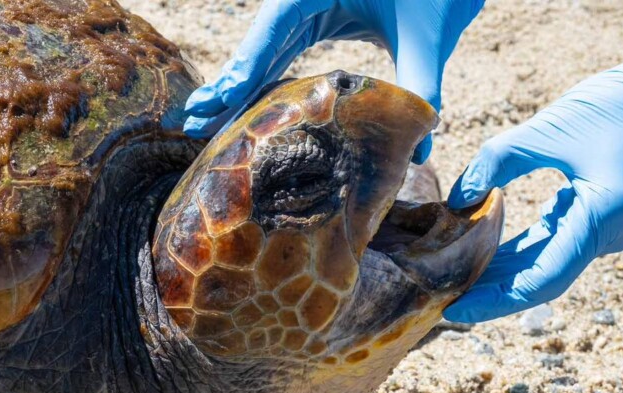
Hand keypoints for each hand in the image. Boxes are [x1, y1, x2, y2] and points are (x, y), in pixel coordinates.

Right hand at [182, 0, 484, 161]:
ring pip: (267, 52)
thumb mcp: (429, 33)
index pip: (274, 28)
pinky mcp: (320, 18)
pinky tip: (248, 111)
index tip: (219, 100)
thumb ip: (422, 85)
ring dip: (240, 89)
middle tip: (193, 123)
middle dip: (228, 85)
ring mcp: (310, 7)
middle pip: (259, 44)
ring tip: (208, 124)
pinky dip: (266, 82)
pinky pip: (285, 54)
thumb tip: (418, 150)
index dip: (246, 67)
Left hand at [444, 25, 622, 323]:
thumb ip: (499, 161)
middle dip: (489, 294)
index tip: (455, 309)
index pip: (542, 278)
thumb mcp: (550, 126)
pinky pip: (551, 249)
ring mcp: (605, 234)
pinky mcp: (596, 224)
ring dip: (500, 276)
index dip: (496, 300)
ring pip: (544, 267)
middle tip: (438, 301)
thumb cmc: (616, 105)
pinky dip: (516, 255)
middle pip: (539, 281)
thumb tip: (456, 200)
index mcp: (602, 218)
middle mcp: (607, 237)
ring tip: (450, 283)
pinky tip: (476, 258)